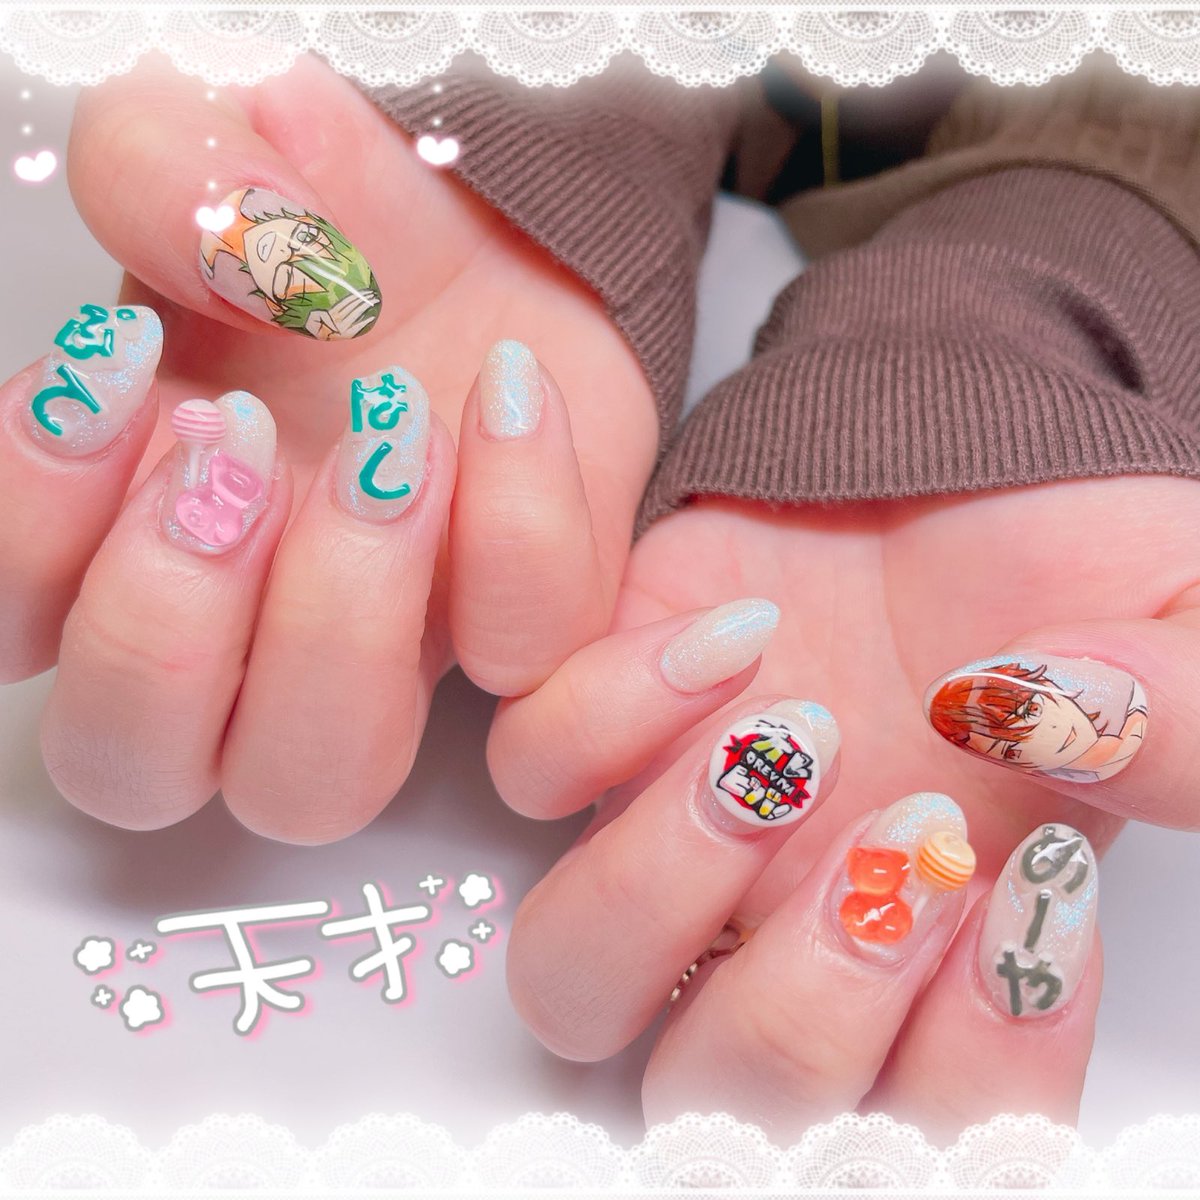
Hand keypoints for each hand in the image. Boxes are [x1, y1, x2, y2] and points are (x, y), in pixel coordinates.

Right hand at [0, 56, 655, 838]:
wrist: (496, 249)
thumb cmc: (336, 230)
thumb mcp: (230, 154)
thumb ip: (170, 171)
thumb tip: (223, 238)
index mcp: (120, 537)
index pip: (10, 626)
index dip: (36, 530)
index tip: (121, 371)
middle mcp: (239, 632)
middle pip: (138, 764)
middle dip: (169, 621)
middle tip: (240, 441)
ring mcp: (380, 655)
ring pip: (320, 780)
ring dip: (344, 622)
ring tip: (391, 437)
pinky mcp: (513, 630)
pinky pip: (523, 665)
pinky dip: (524, 536)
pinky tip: (511, 395)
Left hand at [495, 470, 1199, 1134]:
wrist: (955, 462)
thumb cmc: (1067, 570)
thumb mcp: (1183, 638)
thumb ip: (1182, 723)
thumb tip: (1070, 717)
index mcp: (931, 962)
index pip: (908, 1143)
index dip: (968, 1075)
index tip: (1020, 899)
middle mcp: (779, 928)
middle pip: (713, 1101)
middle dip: (800, 1010)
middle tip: (899, 842)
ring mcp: (672, 831)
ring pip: (569, 976)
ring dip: (660, 881)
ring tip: (788, 734)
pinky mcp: (602, 711)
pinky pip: (528, 769)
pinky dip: (608, 712)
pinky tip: (739, 631)